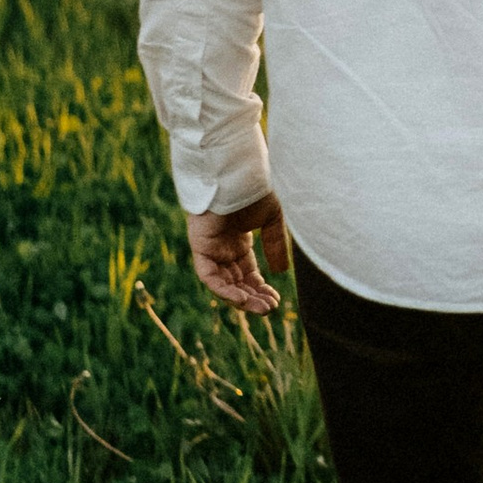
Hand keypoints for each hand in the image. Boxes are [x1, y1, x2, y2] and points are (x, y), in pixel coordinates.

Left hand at [186, 193, 289, 317]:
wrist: (240, 173)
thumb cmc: (256, 189)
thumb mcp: (272, 220)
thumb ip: (275, 245)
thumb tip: (281, 272)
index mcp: (239, 241)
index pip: (247, 273)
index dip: (260, 288)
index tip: (275, 300)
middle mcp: (223, 247)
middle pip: (235, 282)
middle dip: (253, 298)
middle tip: (270, 309)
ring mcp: (211, 247)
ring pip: (222, 283)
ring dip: (240, 298)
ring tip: (261, 308)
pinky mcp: (200, 246)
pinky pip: (208, 276)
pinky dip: (223, 289)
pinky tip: (242, 298)